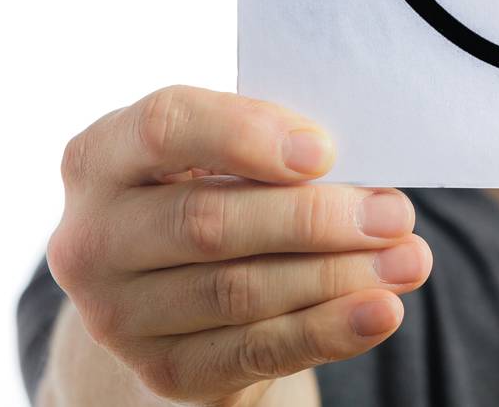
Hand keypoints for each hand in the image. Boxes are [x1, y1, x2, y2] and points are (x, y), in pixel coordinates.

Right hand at [46, 85, 430, 405]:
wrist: (167, 292)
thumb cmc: (212, 190)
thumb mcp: (220, 154)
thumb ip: (269, 149)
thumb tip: (364, 175)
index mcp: (101, 155)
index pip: (165, 127)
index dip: (246, 134)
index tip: (325, 151)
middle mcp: (91, 237)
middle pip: (207, 221)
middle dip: (313, 218)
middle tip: (394, 213)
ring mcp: (116, 315)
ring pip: (237, 291)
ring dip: (336, 277)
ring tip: (408, 261)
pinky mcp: (160, 371)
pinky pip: (253, 351)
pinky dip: (326, 331)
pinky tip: (380, 312)